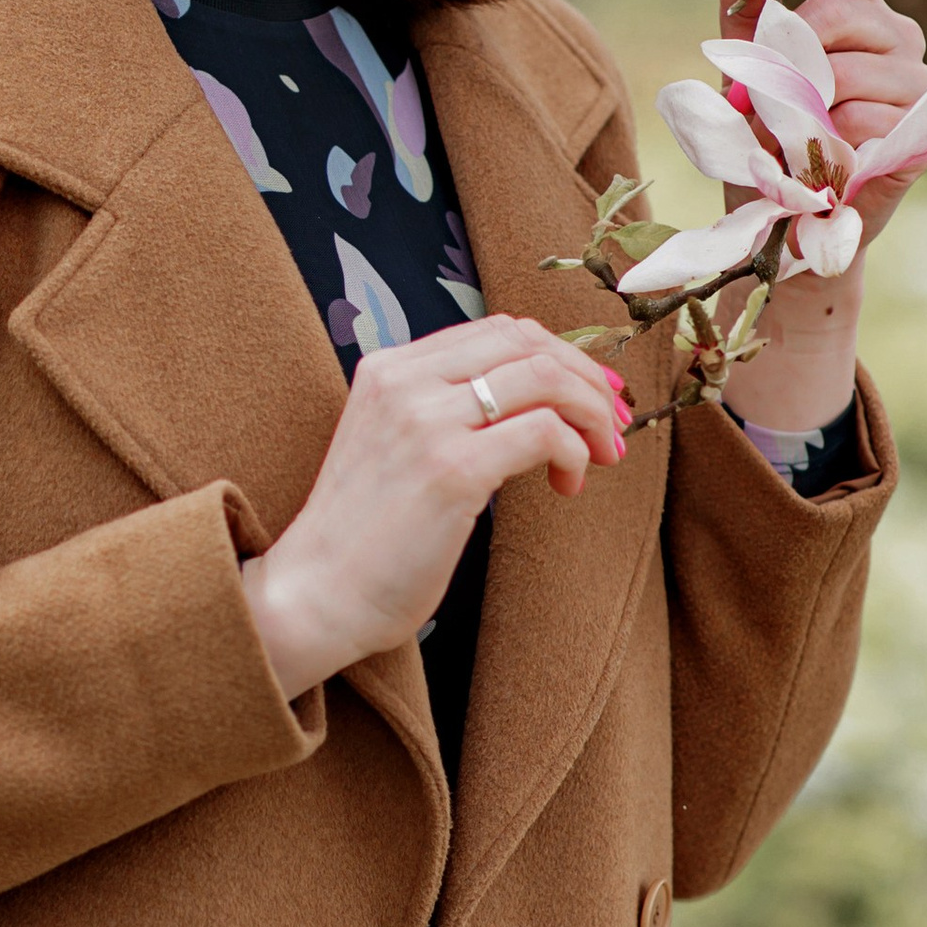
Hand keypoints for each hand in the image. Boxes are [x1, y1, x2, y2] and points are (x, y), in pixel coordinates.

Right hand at [241, 316, 629, 701]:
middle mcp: (403, 382)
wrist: (315, 597)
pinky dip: (573, 451)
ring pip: (543, 378)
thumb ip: (442, 412)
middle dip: (584, 376)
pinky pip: (544, 433)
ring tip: (600, 454)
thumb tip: (532, 404)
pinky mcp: (450, 470)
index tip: (589, 392)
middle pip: (525, 341)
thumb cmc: (363, 538)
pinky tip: (568, 484)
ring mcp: (425, 422)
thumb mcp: (393, 447)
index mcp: (386, 369)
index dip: (556, 355)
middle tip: (611, 420)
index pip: (495, 330)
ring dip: (589, 412)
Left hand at [720, 0, 926, 435]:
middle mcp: (895, 35)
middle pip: (836, 13)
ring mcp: (917, 82)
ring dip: (798, 113)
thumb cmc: (763, 142)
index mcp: (851, 7)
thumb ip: (746, 14)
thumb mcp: (742, 71)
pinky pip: (864, 120)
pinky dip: (828, 147)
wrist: (785, 224)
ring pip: (847, 73)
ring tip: (790, 143)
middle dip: (780, 59)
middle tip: (747, 102)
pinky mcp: (926, 131)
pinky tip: (828, 165)